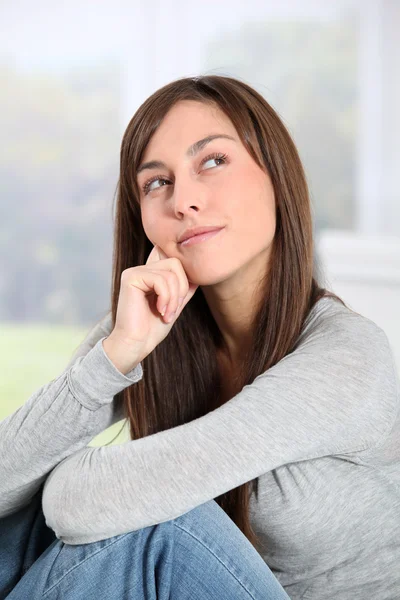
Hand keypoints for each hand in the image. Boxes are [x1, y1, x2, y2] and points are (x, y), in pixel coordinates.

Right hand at [103, 245, 198, 371]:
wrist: (135, 344)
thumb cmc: (152, 329)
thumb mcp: (174, 305)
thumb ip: (183, 289)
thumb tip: (197, 275)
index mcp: (150, 274)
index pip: (177, 263)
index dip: (184, 283)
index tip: (177, 305)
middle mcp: (141, 269)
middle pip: (175, 263)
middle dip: (181, 288)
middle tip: (174, 310)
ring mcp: (134, 272)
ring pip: (169, 273)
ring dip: (173, 298)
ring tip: (166, 314)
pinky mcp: (131, 278)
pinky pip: (160, 280)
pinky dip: (165, 298)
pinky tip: (159, 310)